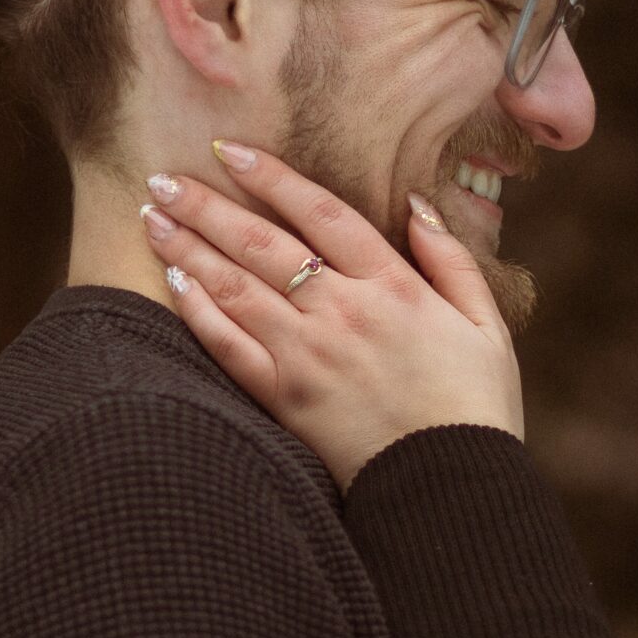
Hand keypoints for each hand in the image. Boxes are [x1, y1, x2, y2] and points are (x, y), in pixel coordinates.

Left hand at [139, 147, 523, 489]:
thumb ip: (450, 259)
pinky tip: (173, 284)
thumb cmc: (475, 407)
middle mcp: (343, 312)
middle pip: (263, 242)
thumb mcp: (485, 325)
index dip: (272, 177)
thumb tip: (416, 205)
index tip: (231, 151)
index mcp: (394, 287)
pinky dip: (199, 312)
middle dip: (208, 205)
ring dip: (188, 248)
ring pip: (236, 287)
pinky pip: (230, 348)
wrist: (450, 486)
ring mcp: (309, 356)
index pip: (322, 212)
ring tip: (152, 217)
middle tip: (164, 177)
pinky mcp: (286, 399)